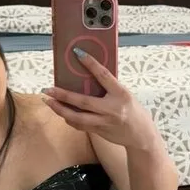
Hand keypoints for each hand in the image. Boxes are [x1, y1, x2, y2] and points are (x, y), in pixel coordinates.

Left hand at [42, 49, 159, 149]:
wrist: (141, 135)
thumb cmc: (133, 112)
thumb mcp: (125, 95)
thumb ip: (110, 88)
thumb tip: (90, 76)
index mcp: (121, 94)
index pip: (104, 76)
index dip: (91, 64)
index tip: (77, 53)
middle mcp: (112, 109)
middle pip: (83, 102)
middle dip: (63, 95)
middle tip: (49, 89)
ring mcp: (104, 122)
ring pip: (77, 117)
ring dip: (60, 110)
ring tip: (49, 101)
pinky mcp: (99, 131)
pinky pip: (80, 125)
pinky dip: (69, 118)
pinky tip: (61, 112)